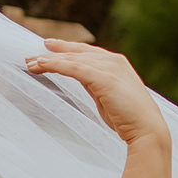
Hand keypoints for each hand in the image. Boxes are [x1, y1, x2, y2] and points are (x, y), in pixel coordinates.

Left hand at [24, 42, 168, 148]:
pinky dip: (56, 65)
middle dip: (53, 53)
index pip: (86, 52)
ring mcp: (109, 68)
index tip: (48, 48)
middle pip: (76, 52)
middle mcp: (113, 61)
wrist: (146, 129)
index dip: (66, 49)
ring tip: (30, 63)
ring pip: (72, 59)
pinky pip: (73, 68)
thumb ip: (94, 84)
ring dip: (49, 60)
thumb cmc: (128, 118)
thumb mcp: (107, 96)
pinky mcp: (103, 78)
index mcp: (116, 63)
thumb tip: (79, 78)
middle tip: (31, 55)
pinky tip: (42, 65)